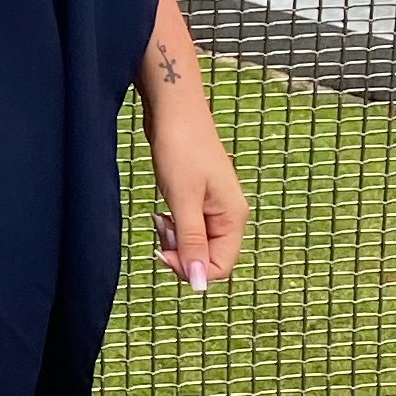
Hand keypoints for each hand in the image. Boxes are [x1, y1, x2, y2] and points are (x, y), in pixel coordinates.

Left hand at [145, 97, 248, 294]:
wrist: (174, 110)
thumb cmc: (181, 147)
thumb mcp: (183, 200)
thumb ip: (192, 243)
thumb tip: (200, 284)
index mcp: (234, 217)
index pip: (220, 266)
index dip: (191, 268)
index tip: (164, 253)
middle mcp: (229, 215)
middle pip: (208, 257)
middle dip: (181, 252)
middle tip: (163, 228)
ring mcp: (215, 206)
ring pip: (196, 243)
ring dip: (176, 239)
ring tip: (161, 217)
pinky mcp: (200, 198)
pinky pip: (189, 227)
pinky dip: (174, 225)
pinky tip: (163, 212)